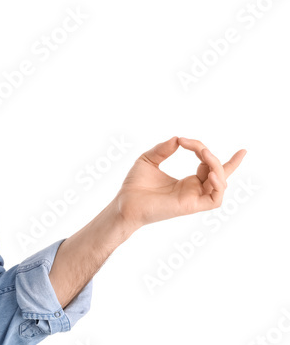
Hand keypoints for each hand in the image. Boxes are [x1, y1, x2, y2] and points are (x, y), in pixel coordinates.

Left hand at [113, 136, 246, 230]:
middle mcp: (194, 189)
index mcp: (187, 181)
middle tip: (200, 147)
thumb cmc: (134, 185)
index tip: (183, 140)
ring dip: (216, 166)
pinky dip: (218, 186)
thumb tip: (177, 139)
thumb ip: (163, 149)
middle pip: (219, 173)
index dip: (208, 151)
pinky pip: (215, 200)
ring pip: (220, 183)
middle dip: (220, 158)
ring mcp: (194, 198)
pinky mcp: (191, 206)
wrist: (124, 203)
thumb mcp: (148, 160)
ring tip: (203, 153)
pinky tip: (211, 173)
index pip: (209, 165)